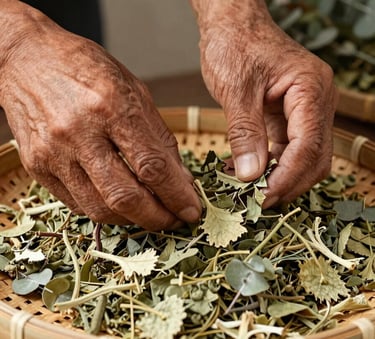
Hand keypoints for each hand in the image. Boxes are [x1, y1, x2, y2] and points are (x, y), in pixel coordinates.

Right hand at [0, 3, 200, 228]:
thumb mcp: (134, 91)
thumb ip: (159, 138)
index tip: (191, 210)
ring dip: (132, 219)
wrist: (28, 60)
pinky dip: (104, 209)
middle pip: (125, 196)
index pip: (153, 166)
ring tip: (149, 213)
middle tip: (173, 220)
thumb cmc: (86, 69)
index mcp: (111, 106)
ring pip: (99, 208)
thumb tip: (181, 179)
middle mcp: (79, 132)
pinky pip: (76, 204)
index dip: (177, 195)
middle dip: (157, 218)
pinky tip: (118, 201)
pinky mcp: (36, 166)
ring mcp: (54, 153)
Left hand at [192, 1, 337, 206]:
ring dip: (279, 177)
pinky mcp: (289, 116)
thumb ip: (245, 133)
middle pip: (314, 157)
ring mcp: (304, 110)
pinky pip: (287, 149)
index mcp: (310, 90)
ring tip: (250, 191)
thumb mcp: (236, 90)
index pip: (308, 146)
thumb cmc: (236, 44)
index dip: (286, 178)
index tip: (262, 197)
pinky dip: (271, 165)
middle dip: (288, 183)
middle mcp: (316, 102)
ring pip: (302, 157)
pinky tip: (248, 172)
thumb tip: (250, 175)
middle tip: (257, 201)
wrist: (233, 25)